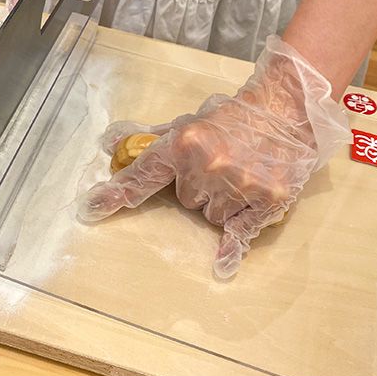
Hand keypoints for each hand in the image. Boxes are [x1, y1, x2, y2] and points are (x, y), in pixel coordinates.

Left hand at [78, 36, 350, 278]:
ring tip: (238, 175)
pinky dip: (230, 248)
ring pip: (209, 216)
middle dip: (194, 188)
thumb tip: (110, 142)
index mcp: (184, 144)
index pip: (143, 176)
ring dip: (218, 204)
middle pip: (184, 200)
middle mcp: (208, 166)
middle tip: (216, 166)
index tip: (89, 210)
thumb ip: (151, 137)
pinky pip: (237, 233)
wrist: (287, 109)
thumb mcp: (190, 121)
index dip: (115, 194)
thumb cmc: (233, 116)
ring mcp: (238, 185)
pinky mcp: (266, 201)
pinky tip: (222, 265)